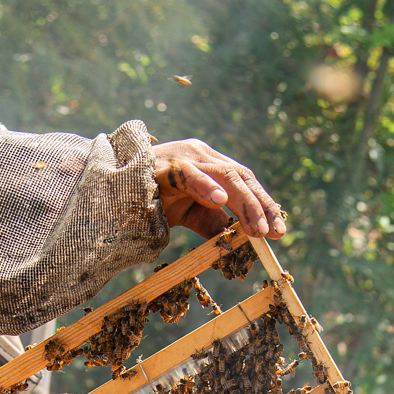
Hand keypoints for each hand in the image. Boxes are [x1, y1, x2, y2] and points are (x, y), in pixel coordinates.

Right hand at [151, 139, 286, 238]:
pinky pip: (188, 174)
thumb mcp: (190, 214)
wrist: (113, 191)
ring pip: (225, 174)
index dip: (265, 204)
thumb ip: (214, 222)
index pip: (246, 180)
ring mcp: (184, 157)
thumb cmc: (152, 199)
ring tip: (257, 228)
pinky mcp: (164, 166)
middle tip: (275, 232)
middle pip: (242, 176)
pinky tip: (221, 200)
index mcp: (210, 163)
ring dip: (245, 203)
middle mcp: (202, 154)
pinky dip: (206, 186)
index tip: (280, 231)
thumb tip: (240, 238)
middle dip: (262, 206)